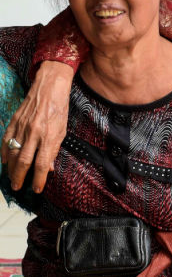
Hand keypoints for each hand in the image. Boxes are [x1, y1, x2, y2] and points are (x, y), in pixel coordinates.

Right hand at [1, 61, 71, 192]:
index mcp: (49, 136)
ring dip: (12, 168)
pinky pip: (6, 140)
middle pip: (24, 161)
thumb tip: (47, 168)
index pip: (41, 163)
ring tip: (12, 178)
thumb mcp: (62, 131)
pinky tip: (5, 162)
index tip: (36, 189)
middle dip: (20, 177)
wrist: (49, 87)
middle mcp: (34, 133)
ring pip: (13, 153)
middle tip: (18, 187)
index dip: (38, 178)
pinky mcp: (14, 121)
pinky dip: (5, 153)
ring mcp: (22, 127)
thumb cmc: (59, 110)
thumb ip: (53, 150)